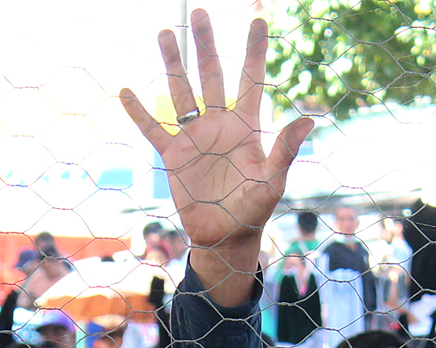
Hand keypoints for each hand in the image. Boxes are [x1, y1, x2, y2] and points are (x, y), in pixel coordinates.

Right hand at [120, 12, 313, 265]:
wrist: (225, 237)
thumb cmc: (254, 210)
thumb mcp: (273, 180)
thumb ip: (286, 149)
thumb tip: (308, 119)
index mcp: (246, 127)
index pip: (251, 80)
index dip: (255, 50)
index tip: (258, 18)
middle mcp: (219, 125)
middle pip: (211, 74)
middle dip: (206, 44)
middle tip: (199, 12)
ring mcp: (195, 137)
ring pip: (181, 92)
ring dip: (172, 63)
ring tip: (165, 33)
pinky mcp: (174, 156)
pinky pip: (154, 129)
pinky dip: (139, 112)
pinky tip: (127, 91)